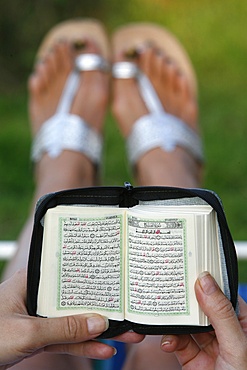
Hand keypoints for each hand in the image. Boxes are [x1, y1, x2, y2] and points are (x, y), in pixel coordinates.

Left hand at [0, 269, 142, 368]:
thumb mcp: (26, 332)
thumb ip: (63, 328)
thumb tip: (99, 321)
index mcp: (34, 281)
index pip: (70, 274)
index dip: (95, 277)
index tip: (118, 282)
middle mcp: (40, 296)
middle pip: (77, 299)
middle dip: (103, 308)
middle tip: (129, 311)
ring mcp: (42, 317)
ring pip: (75, 321)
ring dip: (99, 330)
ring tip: (126, 333)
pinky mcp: (41, 336)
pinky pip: (67, 339)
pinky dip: (83, 345)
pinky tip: (103, 348)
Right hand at [161, 272, 246, 368]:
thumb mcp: (236, 345)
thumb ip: (220, 313)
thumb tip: (204, 280)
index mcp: (238, 320)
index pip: (219, 291)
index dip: (204, 279)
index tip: (187, 265)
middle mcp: (220, 329)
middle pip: (198, 305)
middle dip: (183, 300)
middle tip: (167, 288)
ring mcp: (205, 343)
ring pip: (184, 322)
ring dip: (172, 321)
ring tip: (163, 317)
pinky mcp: (190, 357)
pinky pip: (176, 341)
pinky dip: (168, 340)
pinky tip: (167, 342)